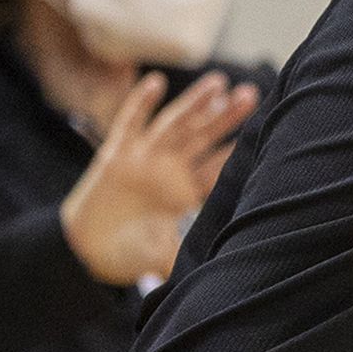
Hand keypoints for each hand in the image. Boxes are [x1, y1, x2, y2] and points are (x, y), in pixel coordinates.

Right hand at [60, 71, 260, 284]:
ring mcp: (143, 159)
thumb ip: (193, 257)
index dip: (239, 149)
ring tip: (218, 82)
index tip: (267, 131)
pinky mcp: (115, 156)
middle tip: (252, 94)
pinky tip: (156, 81)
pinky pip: (129, 124)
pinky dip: (141, 103)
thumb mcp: (167, 255)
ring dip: (194, 103)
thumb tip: (222, 271)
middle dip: (226, 117)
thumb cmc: (129, 253)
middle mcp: (168, 170)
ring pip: (174, 124)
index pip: (218, 166)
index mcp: (186, 192)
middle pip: (203, 137)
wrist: (85, 252)